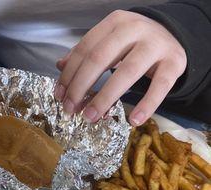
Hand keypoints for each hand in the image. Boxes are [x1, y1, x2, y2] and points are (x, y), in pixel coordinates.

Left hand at [55, 10, 186, 125]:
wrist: (174, 37)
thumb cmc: (135, 44)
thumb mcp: (110, 42)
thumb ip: (87, 53)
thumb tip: (60, 66)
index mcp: (114, 23)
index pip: (85, 49)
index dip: (70, 74)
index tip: (60, 96)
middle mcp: (134, 29)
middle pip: (100, 59)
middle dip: (81, 87)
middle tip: (70, 109)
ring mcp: (155, 45)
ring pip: (126, 72)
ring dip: (105, 98)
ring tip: (91, 117)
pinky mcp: (174, 62)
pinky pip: (159, 87)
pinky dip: (146, 105)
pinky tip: (133, 121)